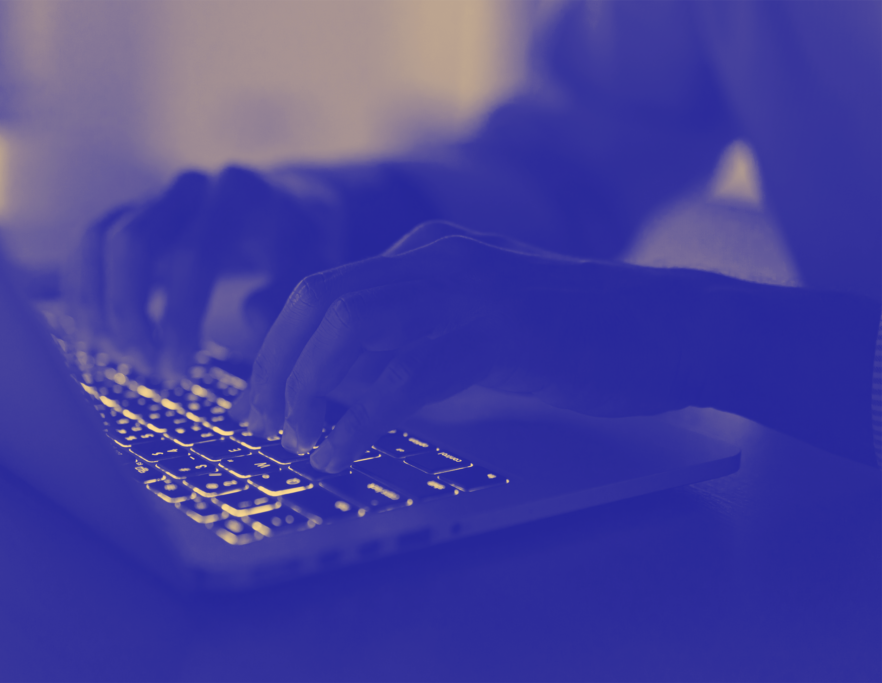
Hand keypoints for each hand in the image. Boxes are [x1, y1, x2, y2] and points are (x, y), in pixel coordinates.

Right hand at [63, 166, 336, 377]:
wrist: (288, 207)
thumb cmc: (304, 246)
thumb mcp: (316, 269)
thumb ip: (290, 297)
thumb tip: (250, 315)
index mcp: (239, 192)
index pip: (192, 256)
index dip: (177, 319)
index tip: (178, 371)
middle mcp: (190, 186)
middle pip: (131, 242)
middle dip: (130, 313)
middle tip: (145, 368)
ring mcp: (156, 194)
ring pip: (98, 241)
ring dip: (99, 305)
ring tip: (121, 358)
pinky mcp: (129, 212)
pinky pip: (87, 246)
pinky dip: (83, 292)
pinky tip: (99, 337)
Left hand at [232, 221, 726, 471]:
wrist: (666, 325)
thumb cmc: (569, 333)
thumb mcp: (471, 323)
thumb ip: (405, 334)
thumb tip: (329, 374)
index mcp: (425, 248)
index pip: (322, 289)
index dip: (277, 346)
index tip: (260, 399)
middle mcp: (437, 256)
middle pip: (321, 301)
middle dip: (277, 366)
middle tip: (261, 424)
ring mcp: (469, 289)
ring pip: (353, 328)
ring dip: (310, 390)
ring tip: (296, 442)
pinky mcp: (501, 333)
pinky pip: (407, 375)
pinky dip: (362, 418)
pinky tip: (344, 451)